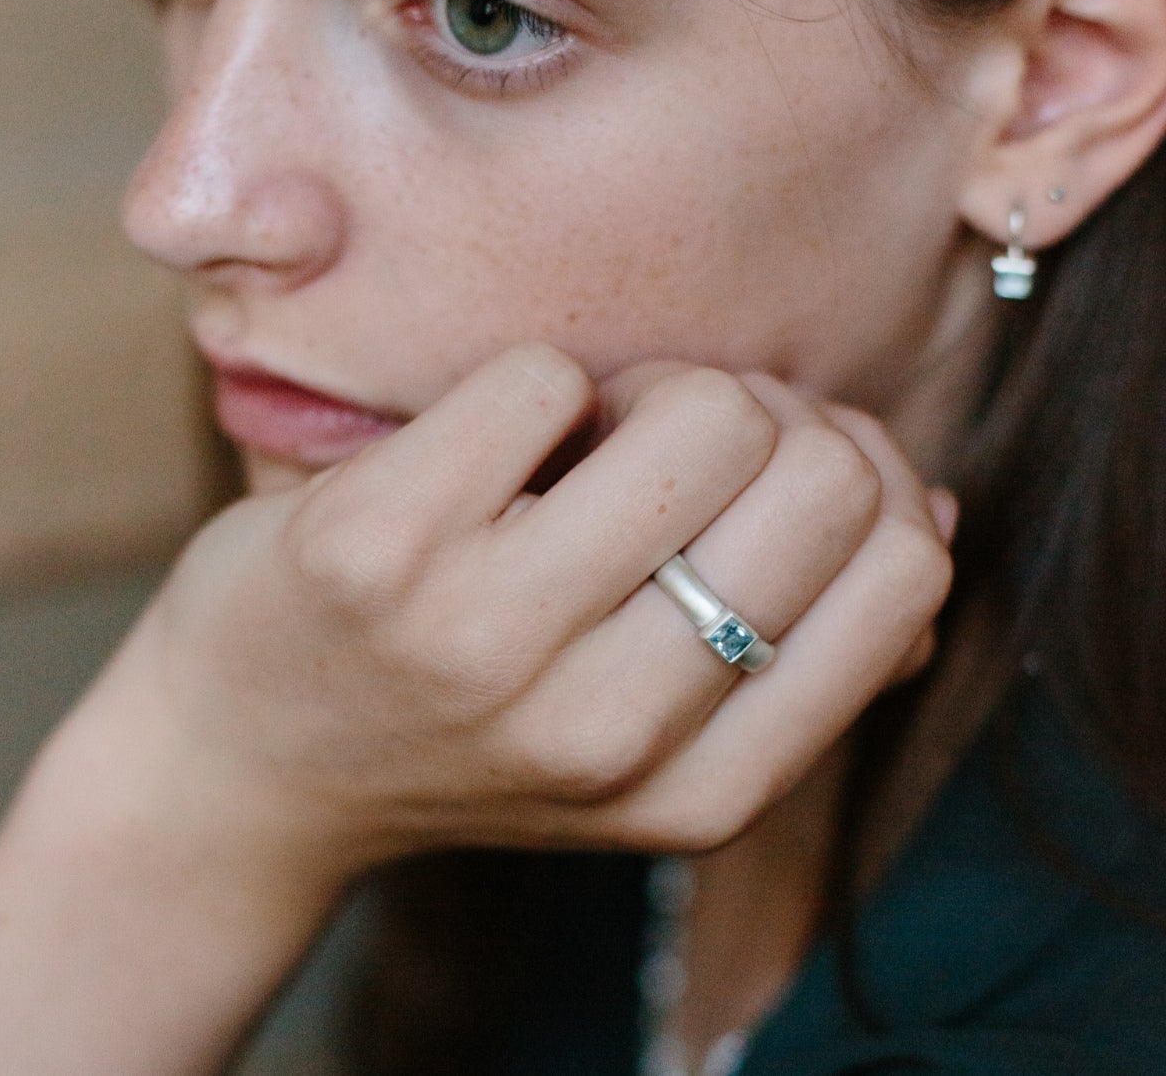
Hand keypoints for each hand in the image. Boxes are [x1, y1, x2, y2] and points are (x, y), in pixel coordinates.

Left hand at [128, 343, 951, 884]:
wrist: (242, 760)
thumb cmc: (456, 724)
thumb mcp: (641, 746)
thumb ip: (787, 653)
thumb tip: (924, 503)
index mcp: (700, 789)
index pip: (906, 575)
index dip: (864, 480)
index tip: (770, 476)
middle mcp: (606, 727)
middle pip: (820, 475)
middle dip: (764, 418)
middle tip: (671, 439)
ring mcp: (486, 633)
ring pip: (705, 410)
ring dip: (656, 386)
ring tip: (589, 434)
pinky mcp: (380, 541)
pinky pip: (545, 375)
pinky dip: (534, 382)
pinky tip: (487, 441)